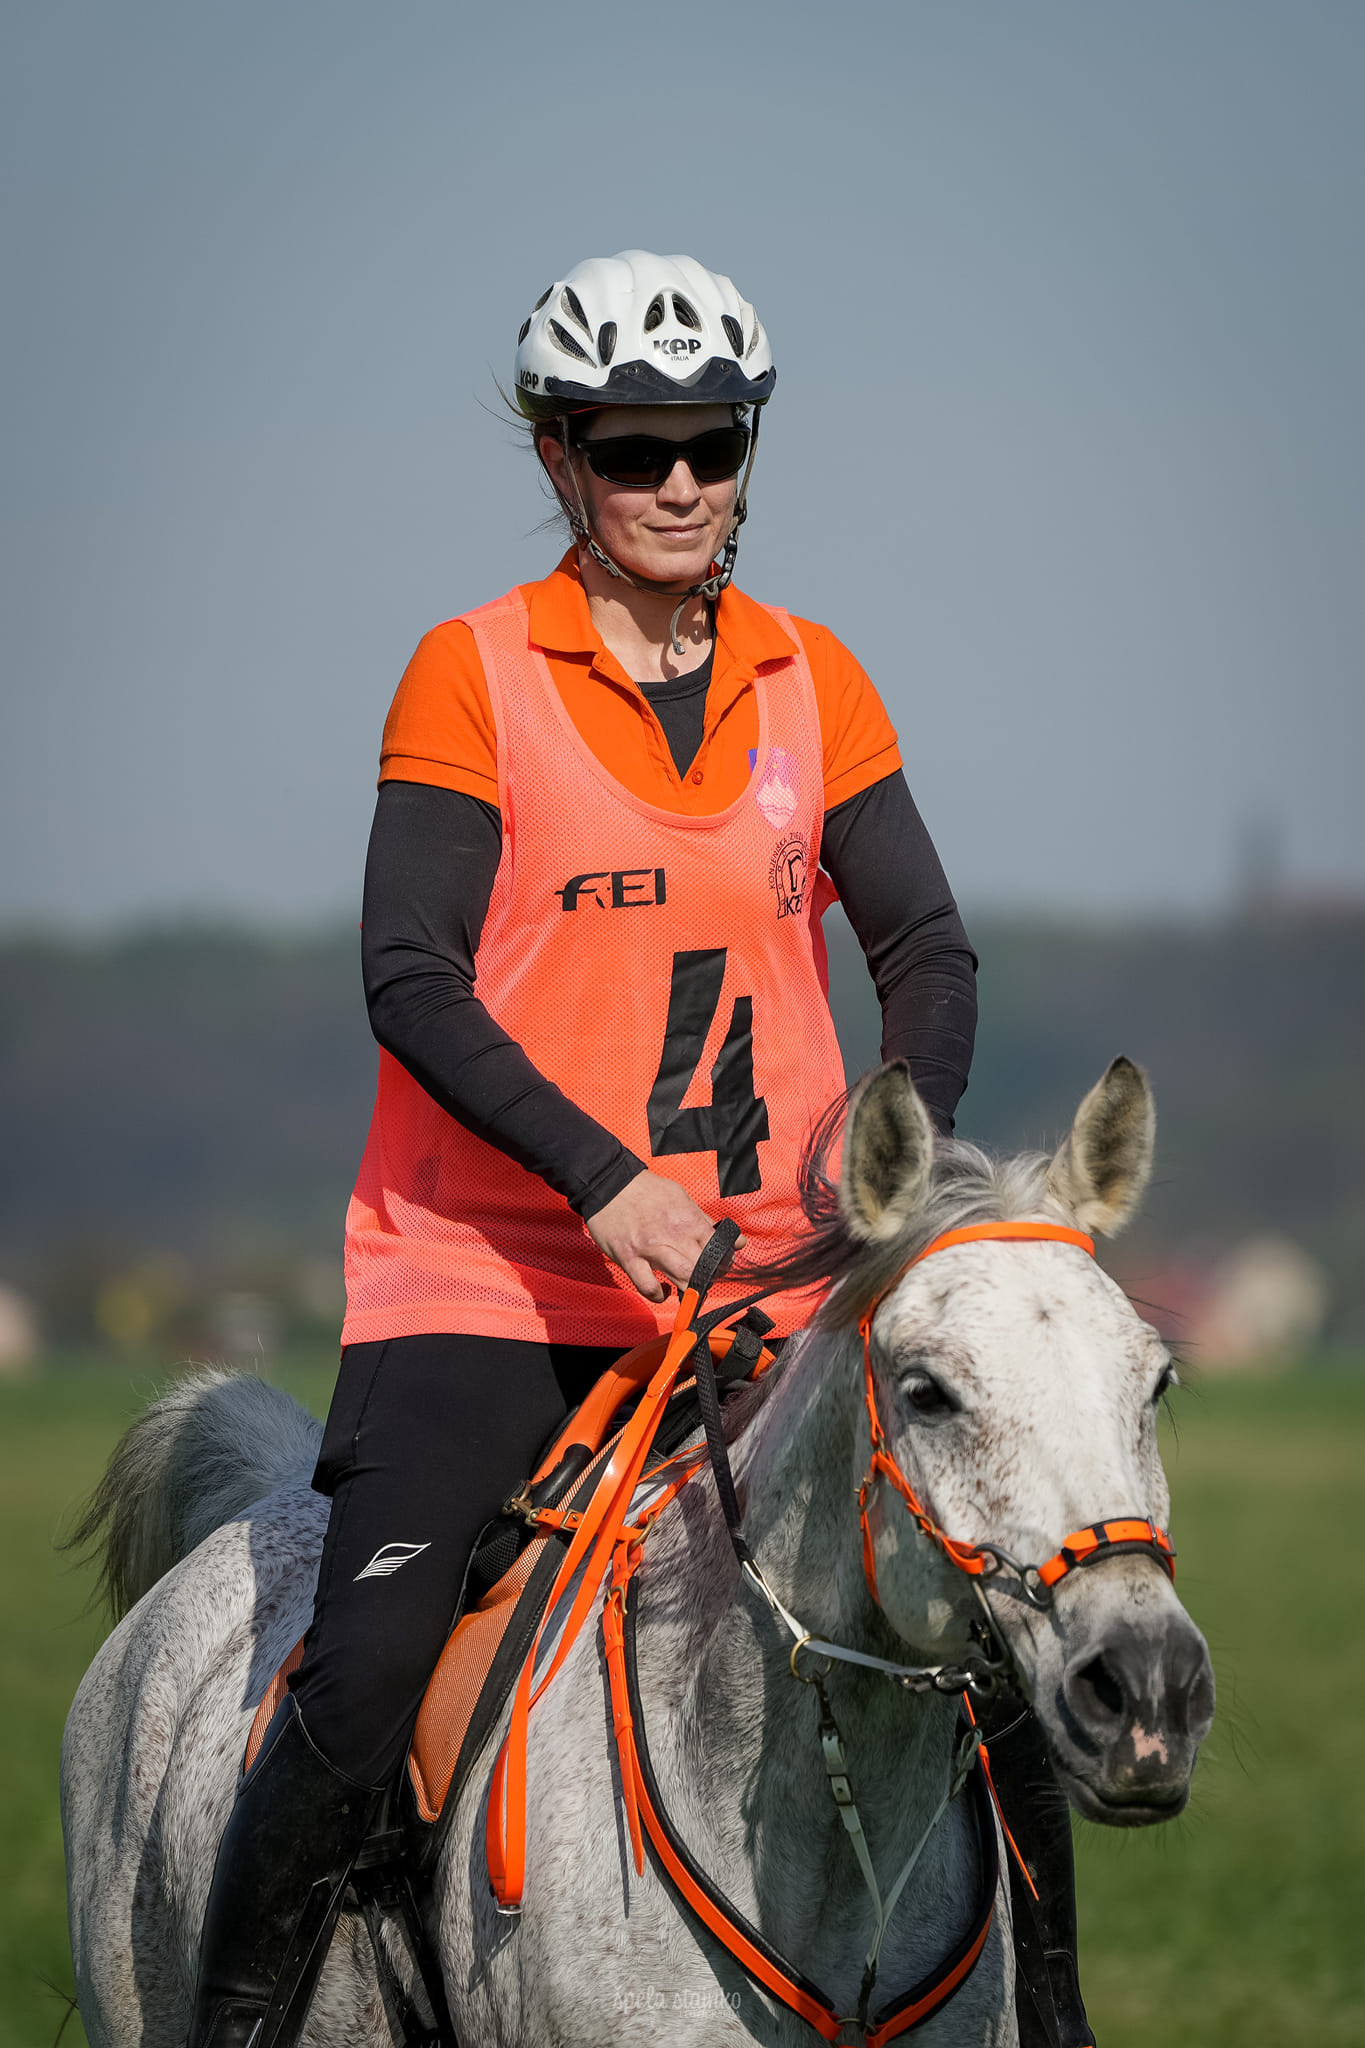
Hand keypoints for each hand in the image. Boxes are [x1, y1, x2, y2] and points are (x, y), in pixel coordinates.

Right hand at [587, 1171, 742, 1303]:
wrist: (608, 1184)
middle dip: (708, 1278)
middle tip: (704, 1278)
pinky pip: (648, 1287)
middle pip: (702, 1268)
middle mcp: (672, 1235)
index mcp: (687, 1218)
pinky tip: (663, 1291)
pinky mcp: (629, 1259)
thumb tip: (733, 1239)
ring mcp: (650, 1249)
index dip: (723, 1261)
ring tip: (687, 1287)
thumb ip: (704, 1220)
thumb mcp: (681, 1196)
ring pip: (682, 1280)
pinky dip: (659, 1295)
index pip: (716, 1248)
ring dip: (689, 1289)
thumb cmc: (646, 1191)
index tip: (720, 1265)